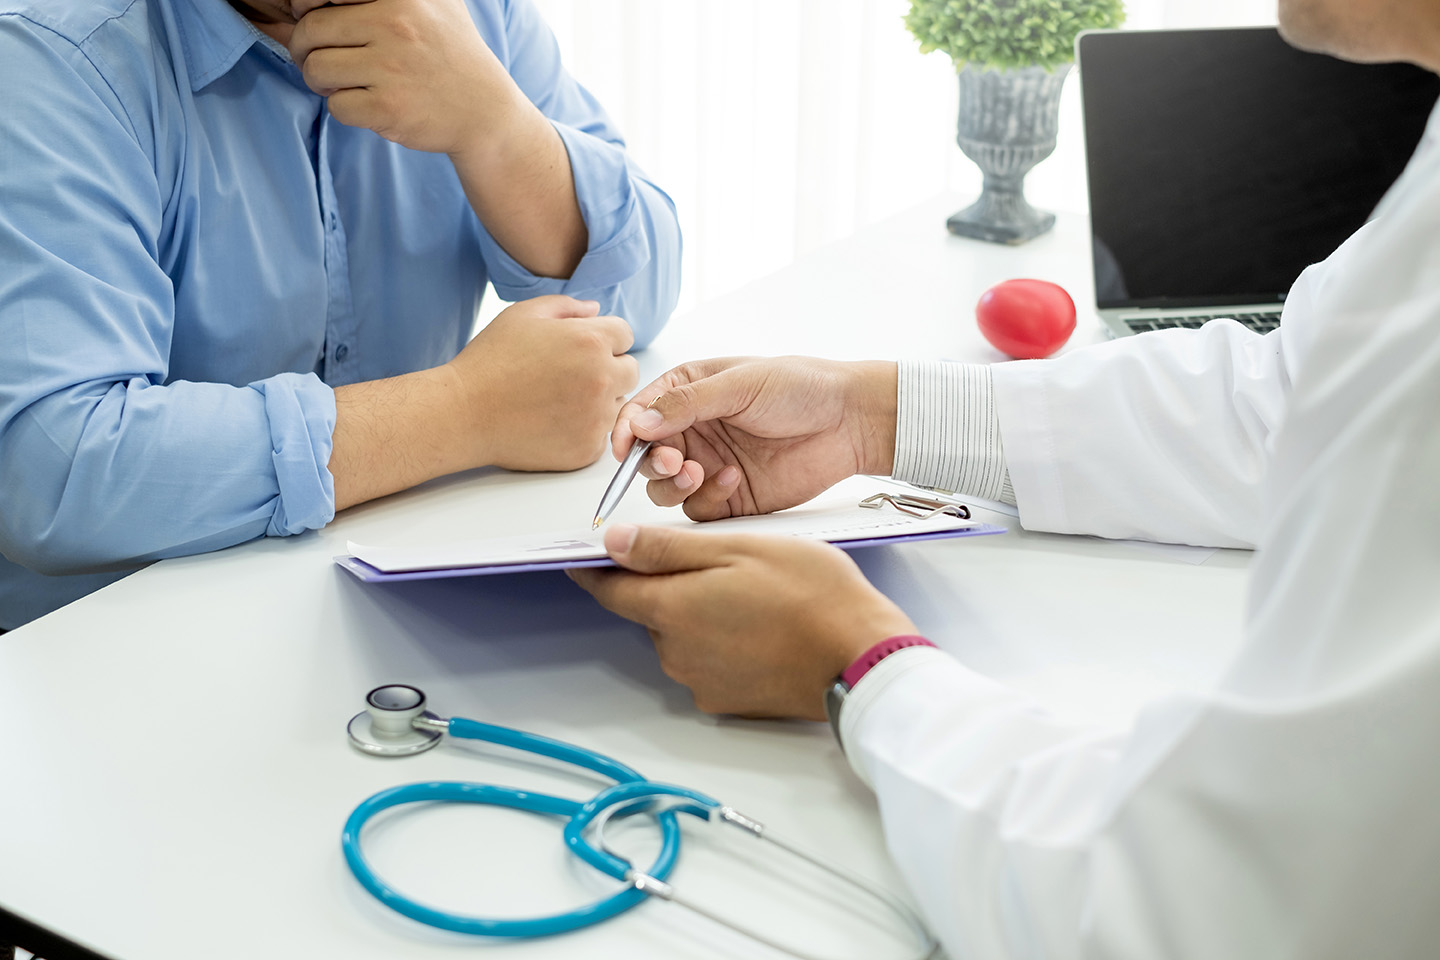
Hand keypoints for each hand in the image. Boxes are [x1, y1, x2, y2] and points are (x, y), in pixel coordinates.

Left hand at [290, 0, 525, 154]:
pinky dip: (343, 108)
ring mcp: (390, 68)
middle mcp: (395, 25)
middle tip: (322, 59)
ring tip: (341, 82)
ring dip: (320, 80)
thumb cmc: (451, 54)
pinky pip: (336, 106)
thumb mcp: (433, 2)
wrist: (487, 112)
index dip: (306, 6)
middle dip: (306, 49)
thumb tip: (302, 2)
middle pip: (311, 30)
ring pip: (316, 69)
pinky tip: (365, 103)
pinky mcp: (388, 108)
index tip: (315, 22)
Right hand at [453, 296, 637, 470]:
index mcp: (591, 341)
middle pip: (629, 370)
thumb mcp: (524, 314)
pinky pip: (601, 434)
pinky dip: (584, 429)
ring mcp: (597, 417)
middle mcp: (602, 379)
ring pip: (618, 404)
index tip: (579, 349)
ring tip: (558, 400)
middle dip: (607, 368)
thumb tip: (596, 310)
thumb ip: (567, 306)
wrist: (464, 414)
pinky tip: (553, 421)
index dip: (602, 338)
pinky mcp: (587, 448)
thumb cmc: (490, 361)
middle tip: (569, 376)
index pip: (625, 335)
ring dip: (599, 400)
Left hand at [568, 523, 916, 719]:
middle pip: (652, 611)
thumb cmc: (811, 596)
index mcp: (671, 610)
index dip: (596, 570)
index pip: (610, 590)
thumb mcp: (737, 549)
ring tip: (752, 594)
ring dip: (700, 614)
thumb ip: (669, 549)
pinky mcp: (727, 701)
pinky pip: (708, 663)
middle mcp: (675, 653)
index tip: (585, 557)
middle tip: (721, 562)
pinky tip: (761, 627)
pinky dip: (722, 643)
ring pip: (681, 636)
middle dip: (672, 586)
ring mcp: (701, 682)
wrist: (860, 659)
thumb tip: (614, 543)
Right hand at [612, 357, 897, 520]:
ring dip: (671, 484)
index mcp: (688, 393)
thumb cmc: (801, 387)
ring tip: (698, 472)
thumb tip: (638, 421)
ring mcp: (709, 465)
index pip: (639, 415)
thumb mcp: (739, 384)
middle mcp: (693, 431)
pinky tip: (733, 479)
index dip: (626, 433)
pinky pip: (698, 510)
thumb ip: (686, 404)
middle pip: (646, 457)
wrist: (850, 421)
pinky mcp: (730, 497)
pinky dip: (706, 499)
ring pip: (664, 488)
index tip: (625, 449)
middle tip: (673, 461)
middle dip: (651, 463)